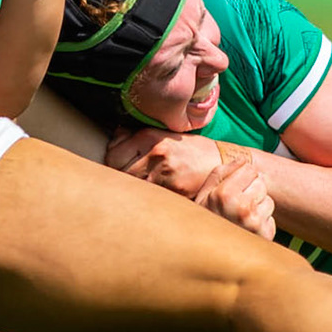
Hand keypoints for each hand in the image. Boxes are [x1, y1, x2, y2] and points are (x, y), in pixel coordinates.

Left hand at [107, 127, 227, 198]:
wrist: (219, 161)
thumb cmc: (190, 149)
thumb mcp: (165, 135)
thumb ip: (139, 136)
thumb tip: (115, 137)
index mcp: (151, 137)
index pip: (113, 153)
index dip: (112, 159)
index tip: (118, 161)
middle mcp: (156, 154)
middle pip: (118, 172)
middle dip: (119, 174)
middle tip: (128, 175)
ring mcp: (164, 175)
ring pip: (132, 186)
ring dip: (133, 186)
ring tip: (140, 184)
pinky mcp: (173, 192)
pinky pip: (149, 196)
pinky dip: (148, 196)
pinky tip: (153, 192)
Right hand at [194, 157, 275, 239]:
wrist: (205, 253)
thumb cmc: (205, 219)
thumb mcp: (205, 192)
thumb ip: (222, 172)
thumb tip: (243, 159)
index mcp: (225, 194)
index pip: (250, 169)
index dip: (241, 177)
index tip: (231, 189)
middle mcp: (242, 208)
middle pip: (261, 183)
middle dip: (251, 190)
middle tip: (235, 204)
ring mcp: (255, 224)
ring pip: (268, 201)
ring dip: (257, 207)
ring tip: (240, 217)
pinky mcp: (265, 236)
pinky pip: (271, 219)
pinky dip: (262, 222)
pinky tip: (246, 229)